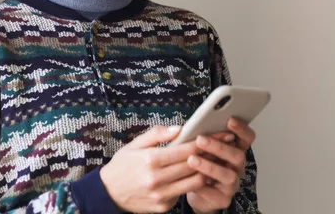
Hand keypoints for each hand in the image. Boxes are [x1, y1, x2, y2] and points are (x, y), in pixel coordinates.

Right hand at [99, 126, 231, 212]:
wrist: (108, 193)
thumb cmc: (123, 165)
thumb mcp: (135, 144)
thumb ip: (158, 134)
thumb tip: (180, 128)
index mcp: (151, 160)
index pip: (186, 150)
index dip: (206, 141)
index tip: (221, 135)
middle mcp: (157, 179)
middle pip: (194, 165)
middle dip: (212, 154)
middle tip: (226, 145)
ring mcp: (161, 195)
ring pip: (194, 182)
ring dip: (207, 171)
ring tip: (215, 160)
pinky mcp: (163, 207)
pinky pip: (184, 193)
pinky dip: (192, 183)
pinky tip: (198, 174)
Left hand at [186, 119, 255, 213]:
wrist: (198, 193)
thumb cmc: (200, 166)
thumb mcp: (202, 149)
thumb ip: (201, 137)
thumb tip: (191, 126)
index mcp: (234, 150)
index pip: (246, 138)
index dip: (242, 129)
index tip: (230, 120)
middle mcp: (237, 167)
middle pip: (238, 155)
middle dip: (219, 147)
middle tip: (200, 140)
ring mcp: (232, 184)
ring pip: (228, 175)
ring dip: (209, 166)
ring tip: (192, 160)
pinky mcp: (222, 199)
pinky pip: (214, 193)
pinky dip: (201, 186)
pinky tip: (191, 180)